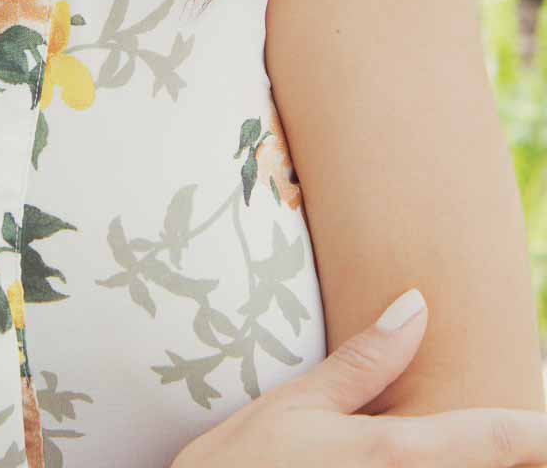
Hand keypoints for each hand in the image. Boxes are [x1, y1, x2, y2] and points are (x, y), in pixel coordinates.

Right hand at [172, 287, 546, 467]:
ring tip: (472, 443)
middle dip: (507, 450)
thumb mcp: (298, 404)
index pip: (495, 440)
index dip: (541, 432)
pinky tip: (406, 457)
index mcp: (395, 455)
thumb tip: (417, 304)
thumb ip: (365, 362)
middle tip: (511, 428)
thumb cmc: (240, 463)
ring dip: (466, 461)